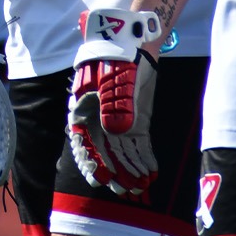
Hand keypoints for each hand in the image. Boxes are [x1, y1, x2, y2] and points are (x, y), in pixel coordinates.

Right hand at [68, 8, 160, 194]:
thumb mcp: (109, 81)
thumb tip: (117, 131)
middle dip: (116, 172)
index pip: (84, 143)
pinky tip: (151, 170)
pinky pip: (139, 144)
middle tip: (126, 190)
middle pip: (105, 152)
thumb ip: (112, 105)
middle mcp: (99, 122)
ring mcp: (118, 122)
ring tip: (141, 185)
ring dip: (131, 169)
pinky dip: (144, 157)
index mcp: (84, 112)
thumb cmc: (112, 60)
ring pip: (123, 151)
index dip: (91, 163)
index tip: (100, 179)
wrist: (130, 45)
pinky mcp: (136, 121)